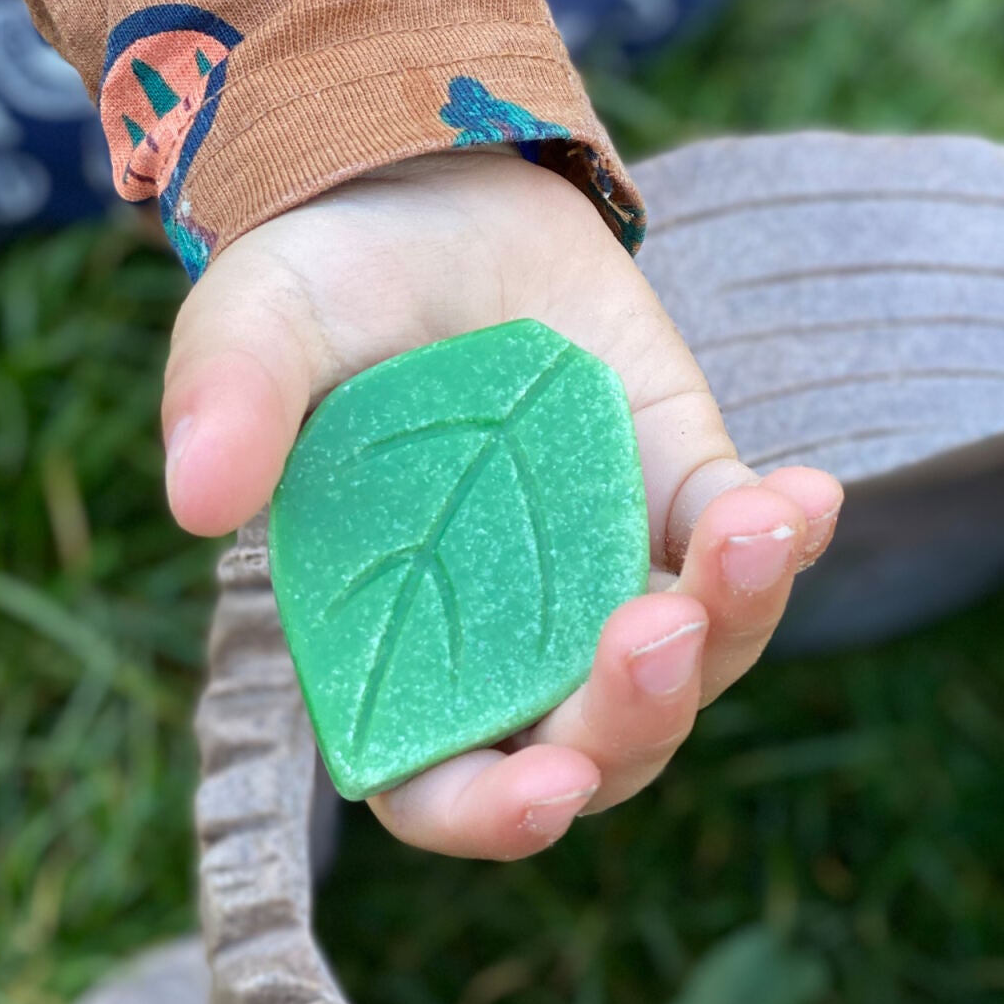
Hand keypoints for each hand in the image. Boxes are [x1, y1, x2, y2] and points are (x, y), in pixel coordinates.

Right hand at [162, 150, 841, 858]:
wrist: (428, 189)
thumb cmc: (325, 286)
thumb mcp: (260, 325)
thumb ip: (233, 405)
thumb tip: (199, 501)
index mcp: (396, 650)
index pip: (442, 786)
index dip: (493, 814)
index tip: (551, 793)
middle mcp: (513, 645)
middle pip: (596, 749)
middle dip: (636, 715)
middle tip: (657, 628)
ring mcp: (608, 582)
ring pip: (696, 665)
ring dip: (736, 620)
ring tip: (753, 527)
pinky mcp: (682, 500)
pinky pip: (747, 550)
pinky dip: (783, 537)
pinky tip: (805, 493)